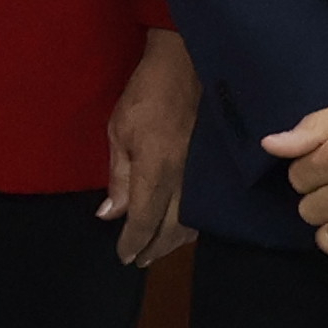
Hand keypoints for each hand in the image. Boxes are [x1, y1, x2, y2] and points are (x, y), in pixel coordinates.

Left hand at [99, 28, 199, 270]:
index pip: (145, 220)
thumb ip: (119, 177)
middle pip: (173, 228)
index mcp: (157, 170)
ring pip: (193, 220)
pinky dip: (193, 223)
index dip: (134, 242)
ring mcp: (204, 173)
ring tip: (157, 249)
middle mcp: (185, 178)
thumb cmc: (145, 95)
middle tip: (139, 261)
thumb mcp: (119, 132)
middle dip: (154, 248)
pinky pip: (206, 205)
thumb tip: (111, 215)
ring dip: (174, 240)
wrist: (187, 65)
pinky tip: (183, 227)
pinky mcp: (215, 166)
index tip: (124, 257)